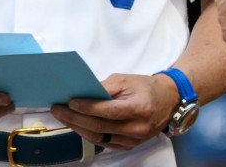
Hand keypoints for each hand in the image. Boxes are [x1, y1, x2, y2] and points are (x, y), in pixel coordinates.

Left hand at [49, 73, 175, 150]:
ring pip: (99, 137)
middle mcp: (137, 128)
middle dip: (75, 118)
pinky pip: (104, 143)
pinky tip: (77, 125)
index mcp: (139, 109)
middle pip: (100, 127)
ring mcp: (133, 140)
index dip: (87, 108)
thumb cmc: (145, 87)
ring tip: (63, 117)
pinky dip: (88, 134)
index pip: (108, 111)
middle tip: (57, 110)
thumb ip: (104, 87)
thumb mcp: (126, 80)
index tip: (70, 102)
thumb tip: (81, 94)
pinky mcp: (129, 146)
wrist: (168, 101)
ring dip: (78, 128)